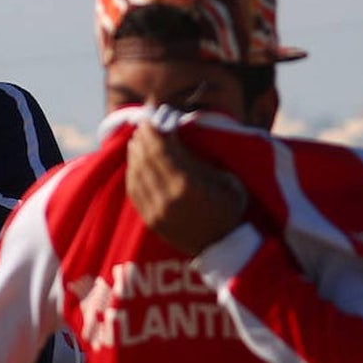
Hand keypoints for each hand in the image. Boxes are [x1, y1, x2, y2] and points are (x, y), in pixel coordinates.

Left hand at [126, 121, 246, 254]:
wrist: (224, 245)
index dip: (154, 130)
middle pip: (146, 159)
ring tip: (139, 139)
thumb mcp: (223, 178)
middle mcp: (168, 199)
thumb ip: (196, 158)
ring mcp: (156, 212)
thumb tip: (174, 134)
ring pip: (136, 173)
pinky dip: (133, 171)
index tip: (153, 116)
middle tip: (145, 124)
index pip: (162, 149)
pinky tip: (136, 161)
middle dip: (144, 138)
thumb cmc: (229, 207)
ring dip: (136, 153)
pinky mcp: (150, 220)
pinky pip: (134, 190)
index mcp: (188, 186)